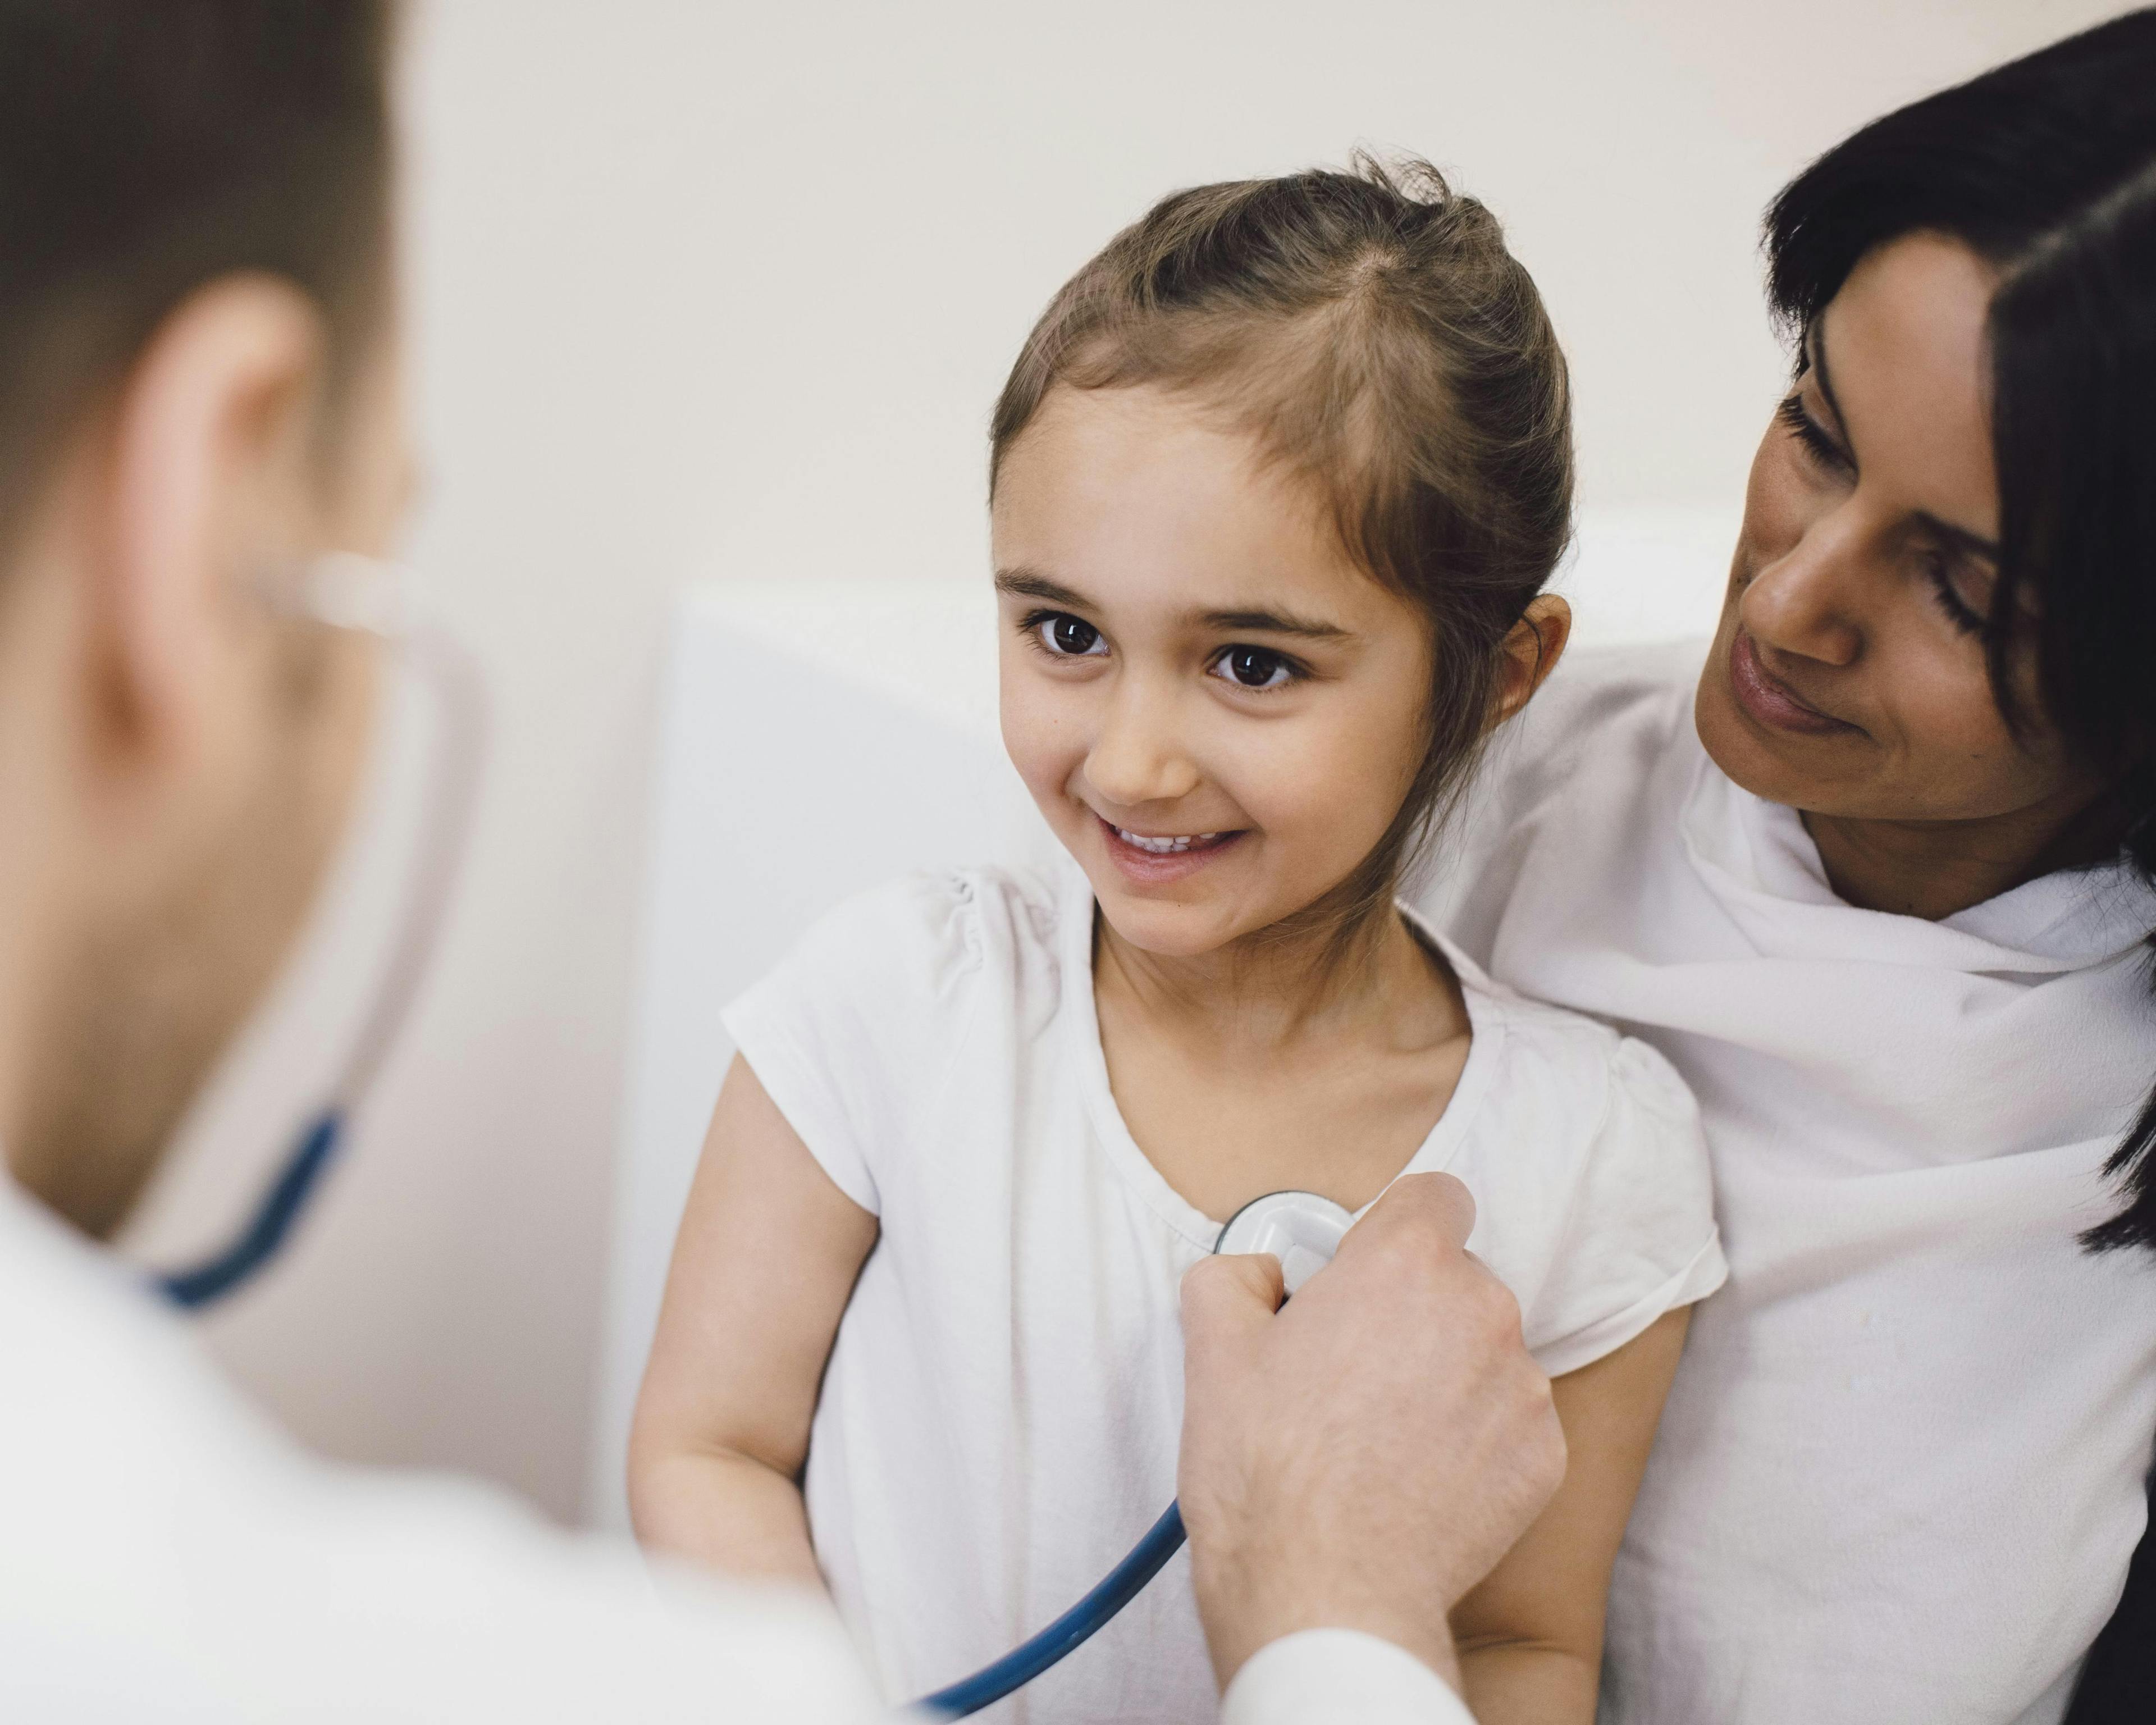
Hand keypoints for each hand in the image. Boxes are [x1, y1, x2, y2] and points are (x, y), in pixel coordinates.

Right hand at [1177, 1172, 1565, 1692]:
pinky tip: (1414, 1476)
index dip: (1394, 1227)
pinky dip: (1472, 1439)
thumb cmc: (1266, 1471)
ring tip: (1377, 1434)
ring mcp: (1521, 1387)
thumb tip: (1259, 1273)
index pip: (1435, 1196)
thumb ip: (1237, 1275)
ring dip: (1443, 1374)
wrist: (1326, 1593)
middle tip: (1348, 1367)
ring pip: (1485, 1351)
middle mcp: (1480, 1310)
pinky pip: (1508, 1421)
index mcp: (1404, 1263)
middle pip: (1456, 1278)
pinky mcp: (1543, 1457)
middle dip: (1411, 1309)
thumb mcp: (1212, 1347)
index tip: (1362, 1270)